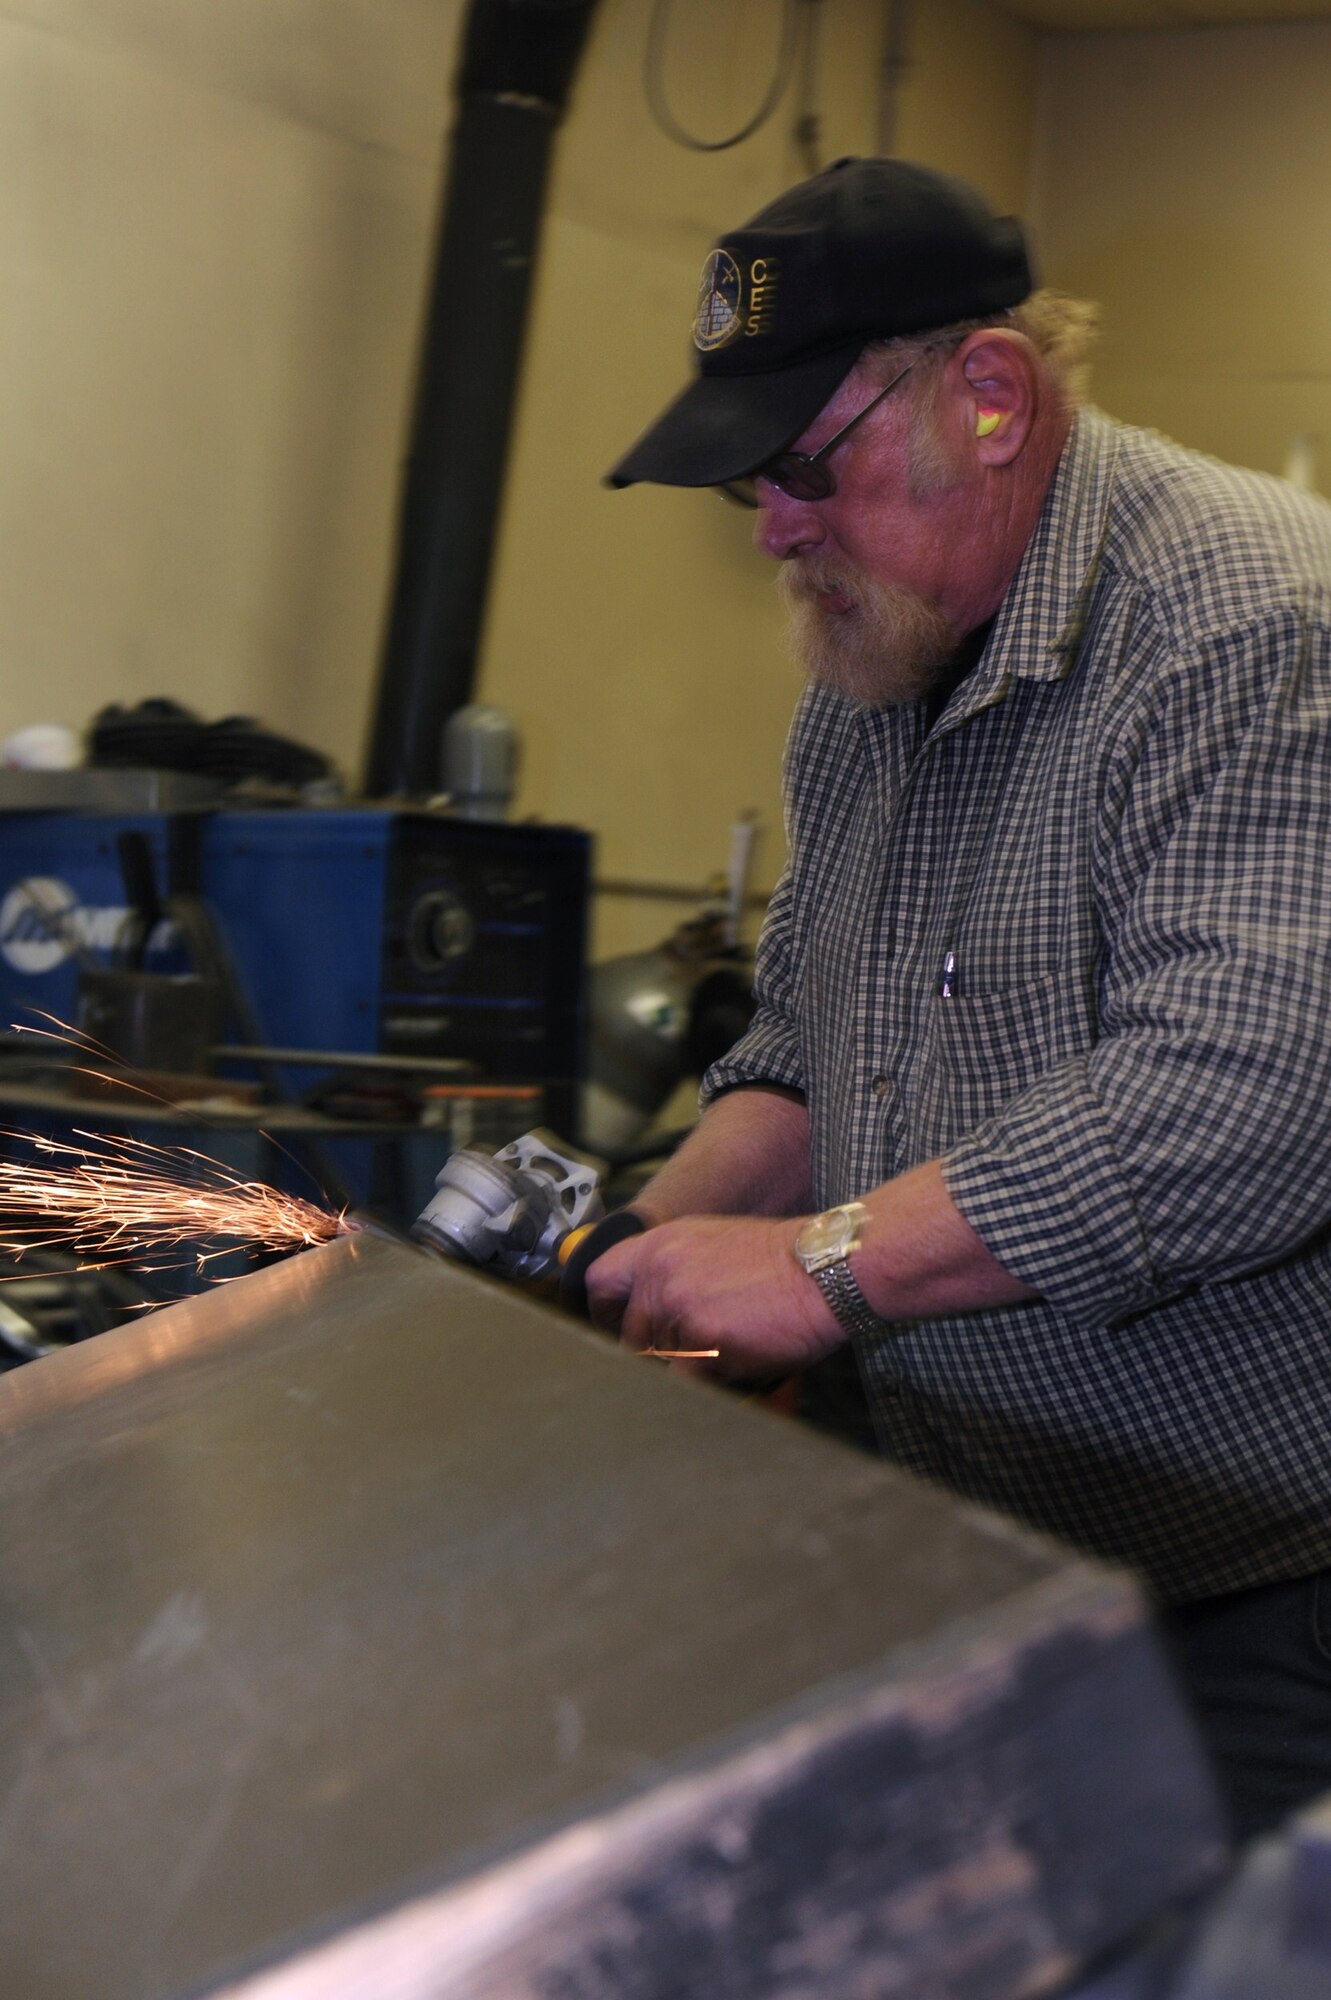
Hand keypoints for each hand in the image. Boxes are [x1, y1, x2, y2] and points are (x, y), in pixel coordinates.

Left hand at [585, 1214, 844, 1378]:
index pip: (601, 1280)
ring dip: (697, 1368)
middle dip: (661, 1356)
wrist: (826, 1266)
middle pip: (632, 1338)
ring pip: (665, 1364)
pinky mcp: (699, 1341)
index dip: (604, 1313)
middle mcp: (660, 1273)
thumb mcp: (716, 1245)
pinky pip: (690, 1382)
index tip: (615, 1329)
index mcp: (661, 1246)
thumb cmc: (785, 1261)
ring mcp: (676, 1307)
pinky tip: (744, 1361)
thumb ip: (677, 1273)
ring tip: (738, 1346)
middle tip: (698, 1355)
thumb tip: (657, 1315)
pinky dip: (715, 1381)